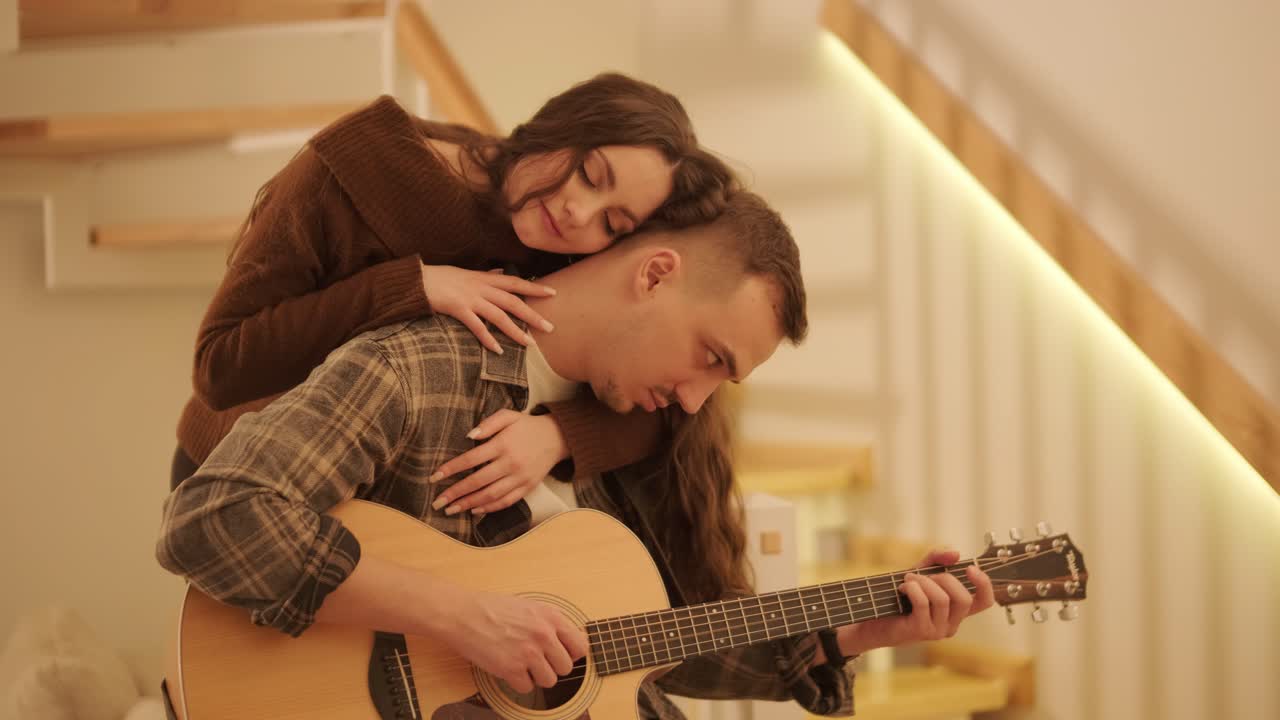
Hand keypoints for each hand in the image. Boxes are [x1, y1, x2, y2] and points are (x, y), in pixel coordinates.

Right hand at [421, 264, 555, 352]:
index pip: (515, 282)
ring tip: (529, 344)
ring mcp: (470, 298)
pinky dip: (488, 338)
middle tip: (550, 327)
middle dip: (533, 315)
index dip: (534, 288)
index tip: (553, 293)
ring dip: (515, 331)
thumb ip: (486, 274)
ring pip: (499, 316)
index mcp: (485, 278)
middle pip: (513, 301)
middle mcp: (481, 287)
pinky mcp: (457, 308)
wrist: (417, 279)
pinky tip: (498, 350)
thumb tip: (500, 271)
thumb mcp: (467, 272)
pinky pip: (476, 326)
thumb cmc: (442, 277)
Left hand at [429, 410, 570, 514]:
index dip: (451, 469)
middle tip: (437, 502)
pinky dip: (489, 508)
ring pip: (490, 495)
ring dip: (468, 504)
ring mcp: (520, 477)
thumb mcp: (509, 416)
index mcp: (503, 444)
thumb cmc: (527, 426)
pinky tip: (474, 510)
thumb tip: (469, 436)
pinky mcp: (528, 487)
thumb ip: (488, 423)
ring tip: (451, 509)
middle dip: (455, 493)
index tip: (434, 477)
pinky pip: (506, 501)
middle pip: (478, 481)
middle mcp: (511, 463)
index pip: (471, 459)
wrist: (557, 437)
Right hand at [441, 588, 588, 693]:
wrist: (463, 614)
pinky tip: (508, 668)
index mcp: (551, 617)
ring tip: (522, 664)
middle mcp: (544, 635)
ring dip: (536, 677)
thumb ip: (550, 623)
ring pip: (549, 681)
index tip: (561, 655)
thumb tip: (566, 643)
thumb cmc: (492, 608)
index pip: (580, 647)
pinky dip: (518, 683)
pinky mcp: (511, 669)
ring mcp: (528, 653)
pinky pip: (527, 688)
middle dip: (552, 667)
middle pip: (566, 668)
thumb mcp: (529, 606)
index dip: (570, 654)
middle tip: (536, 660)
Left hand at [836, 549, 993, 655]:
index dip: (984, 584)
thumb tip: (955, 554)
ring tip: (908, 579)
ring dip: (923, 582)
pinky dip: (912, 588)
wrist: (872, 615)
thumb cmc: (898, 595)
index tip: (970, 568)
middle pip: (963, 598)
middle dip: (943, 578)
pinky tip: (903, 587)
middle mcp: (951, 624)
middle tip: (922, 575)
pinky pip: (923, 603)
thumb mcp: (919, 573)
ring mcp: (937, 630)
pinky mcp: (920, 631)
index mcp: (955, 611)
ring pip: (943, 599)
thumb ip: (936, 560)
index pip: (984, 602)